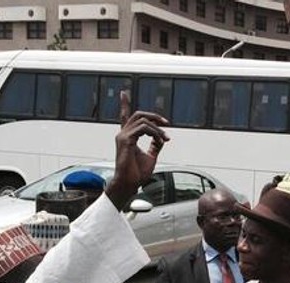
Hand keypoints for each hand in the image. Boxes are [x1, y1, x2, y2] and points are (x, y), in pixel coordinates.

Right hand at [107, 91, 169, 209]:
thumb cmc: (137, 174)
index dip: (124, 104)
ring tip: (166, 138)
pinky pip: (143, 128)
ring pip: (143, 120)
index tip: (123, 93)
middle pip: (138, 114)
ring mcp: (123, 136)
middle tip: (167, 123)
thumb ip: (155, 145)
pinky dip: (155, 132)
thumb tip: (161, 139)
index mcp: (127, 137)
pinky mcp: (125, 140)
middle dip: (154, 116)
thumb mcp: (150, 156)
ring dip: (158, 128)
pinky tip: (161, 140)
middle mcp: (123, 134)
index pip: (125, 116)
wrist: (130, 184)